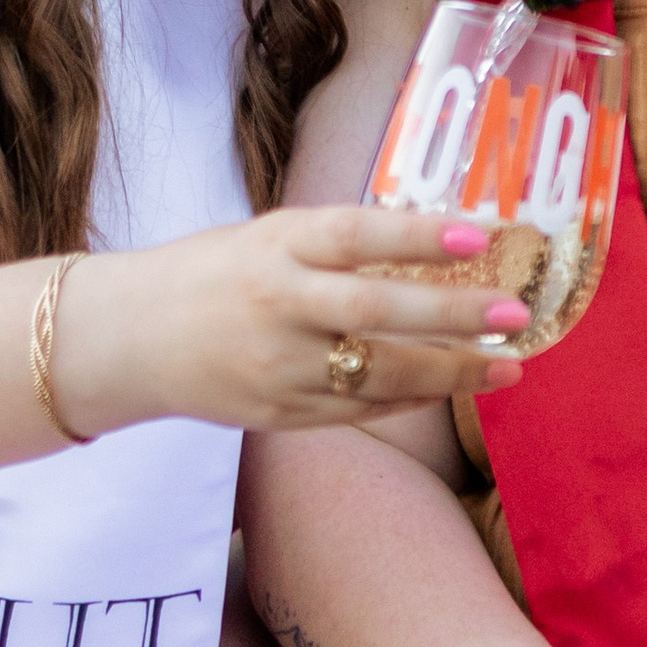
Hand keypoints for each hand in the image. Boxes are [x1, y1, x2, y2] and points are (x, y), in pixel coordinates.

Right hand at [53, 206, 528, 441]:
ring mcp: (278, 366)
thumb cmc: (214, 273)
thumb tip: (433, 235)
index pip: (355, 234)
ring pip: (377, 375)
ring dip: (449, 373)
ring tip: (505, 367)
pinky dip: (408, 399)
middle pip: (376, 311)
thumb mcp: (267, 235)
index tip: (479, 234)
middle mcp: (277, 304)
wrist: (131, 338)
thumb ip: (336, 242)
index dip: (417, 234)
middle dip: (453, 316)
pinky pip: (358, 409)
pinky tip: (447, 387)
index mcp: (275, 247)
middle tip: (514, 315)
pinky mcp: (277, 412)